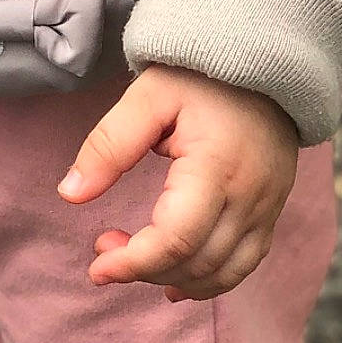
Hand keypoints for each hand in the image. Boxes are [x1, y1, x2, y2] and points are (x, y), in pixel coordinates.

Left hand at [57, 65, 299, 298]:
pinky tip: (175, 278)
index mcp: (216, 166)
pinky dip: (209, 280)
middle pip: (196, 262)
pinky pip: (245, 264)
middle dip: (144, 269)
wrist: (262, 62)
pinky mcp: (272, 210)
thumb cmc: (199, 76)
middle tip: (105, 244)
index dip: (132, 262)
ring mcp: (266, 207)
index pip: (175, 238)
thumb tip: (70, 194)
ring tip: (133, 258)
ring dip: (172, 278)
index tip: (96, 265)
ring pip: (221, 272)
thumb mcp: (148, 96)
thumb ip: (109, 145)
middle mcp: (249, 195)